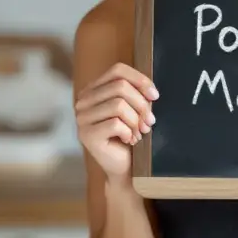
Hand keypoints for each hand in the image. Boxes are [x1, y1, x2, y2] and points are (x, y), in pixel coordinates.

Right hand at [74, 62, 158, 179]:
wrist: (124, 167)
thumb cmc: (131, 135)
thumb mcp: (134, 109)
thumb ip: (137, 93)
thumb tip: (150, 91)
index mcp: (94, 89)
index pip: (117, 70)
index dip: (140, 80)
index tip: (155, 96)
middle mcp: (83, 101)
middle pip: (120, 87)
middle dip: (141, 104)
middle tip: (149, 122)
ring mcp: (82, 118)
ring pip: (118, 105)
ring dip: (136, 120)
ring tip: (140, 132)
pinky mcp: (86, 135)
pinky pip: (115, 124)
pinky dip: (129, 132)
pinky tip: (129, 140)